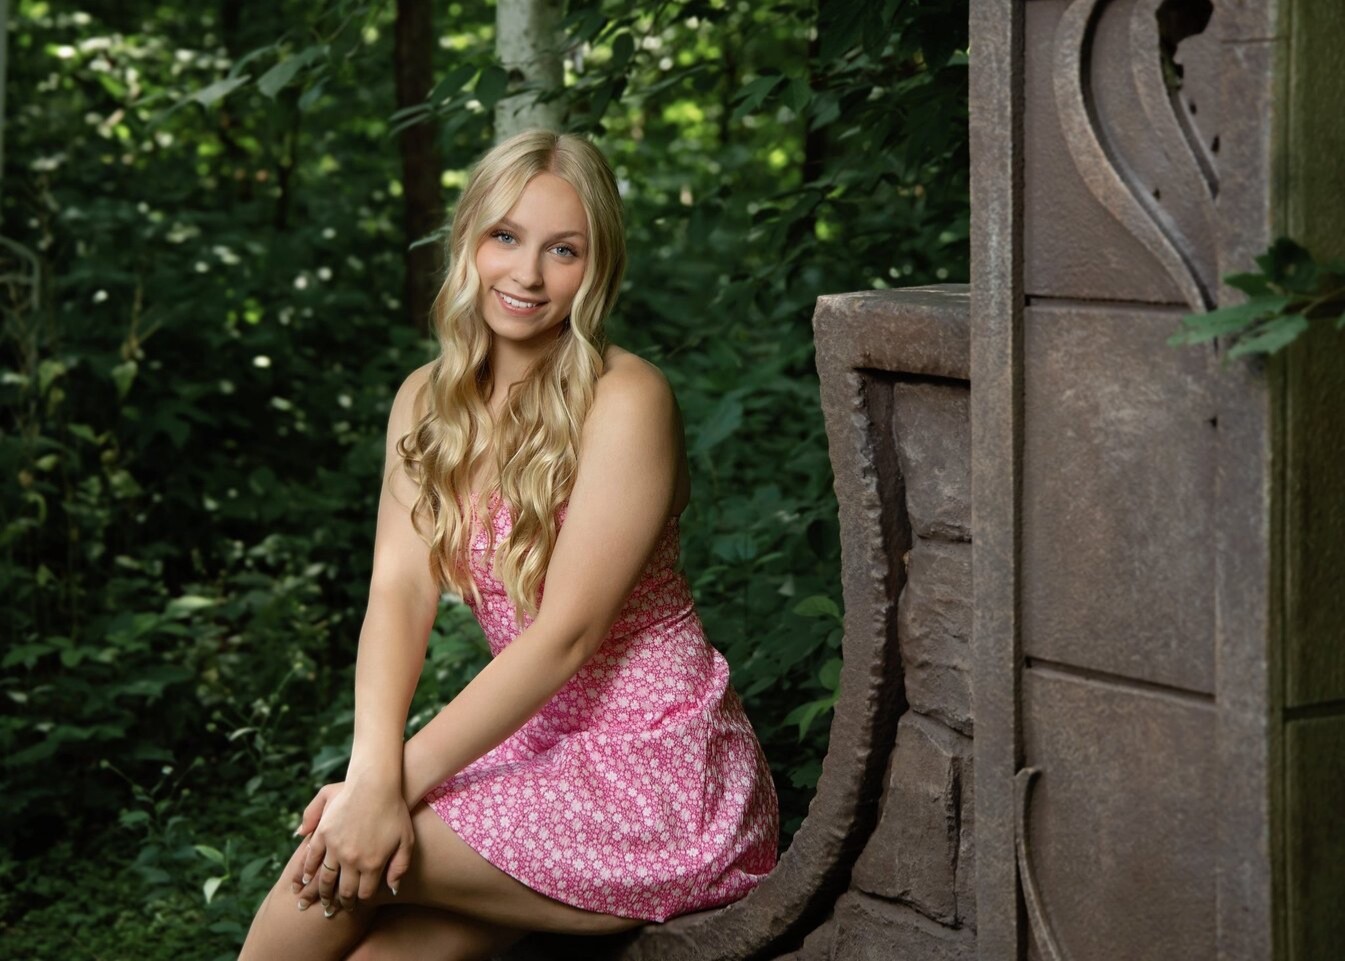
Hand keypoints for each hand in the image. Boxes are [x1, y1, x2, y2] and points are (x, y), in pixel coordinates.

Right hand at [290, 780, 413, 917]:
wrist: (376, 784)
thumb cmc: (395, 812)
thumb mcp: (406, 841)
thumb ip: (399, 867)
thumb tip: (392, 890)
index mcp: (372, 864)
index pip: (363, 893)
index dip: (359, 901)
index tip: (355, 905)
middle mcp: (352, 860)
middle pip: (343, 890)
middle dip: (340, 902)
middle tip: (335, 908)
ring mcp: (335, 847)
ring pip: (325, 878)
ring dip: (321, 892)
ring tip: (320, 899)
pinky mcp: (323, 833)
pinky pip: (312, 858)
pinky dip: (307, 871)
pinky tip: (306, 879)